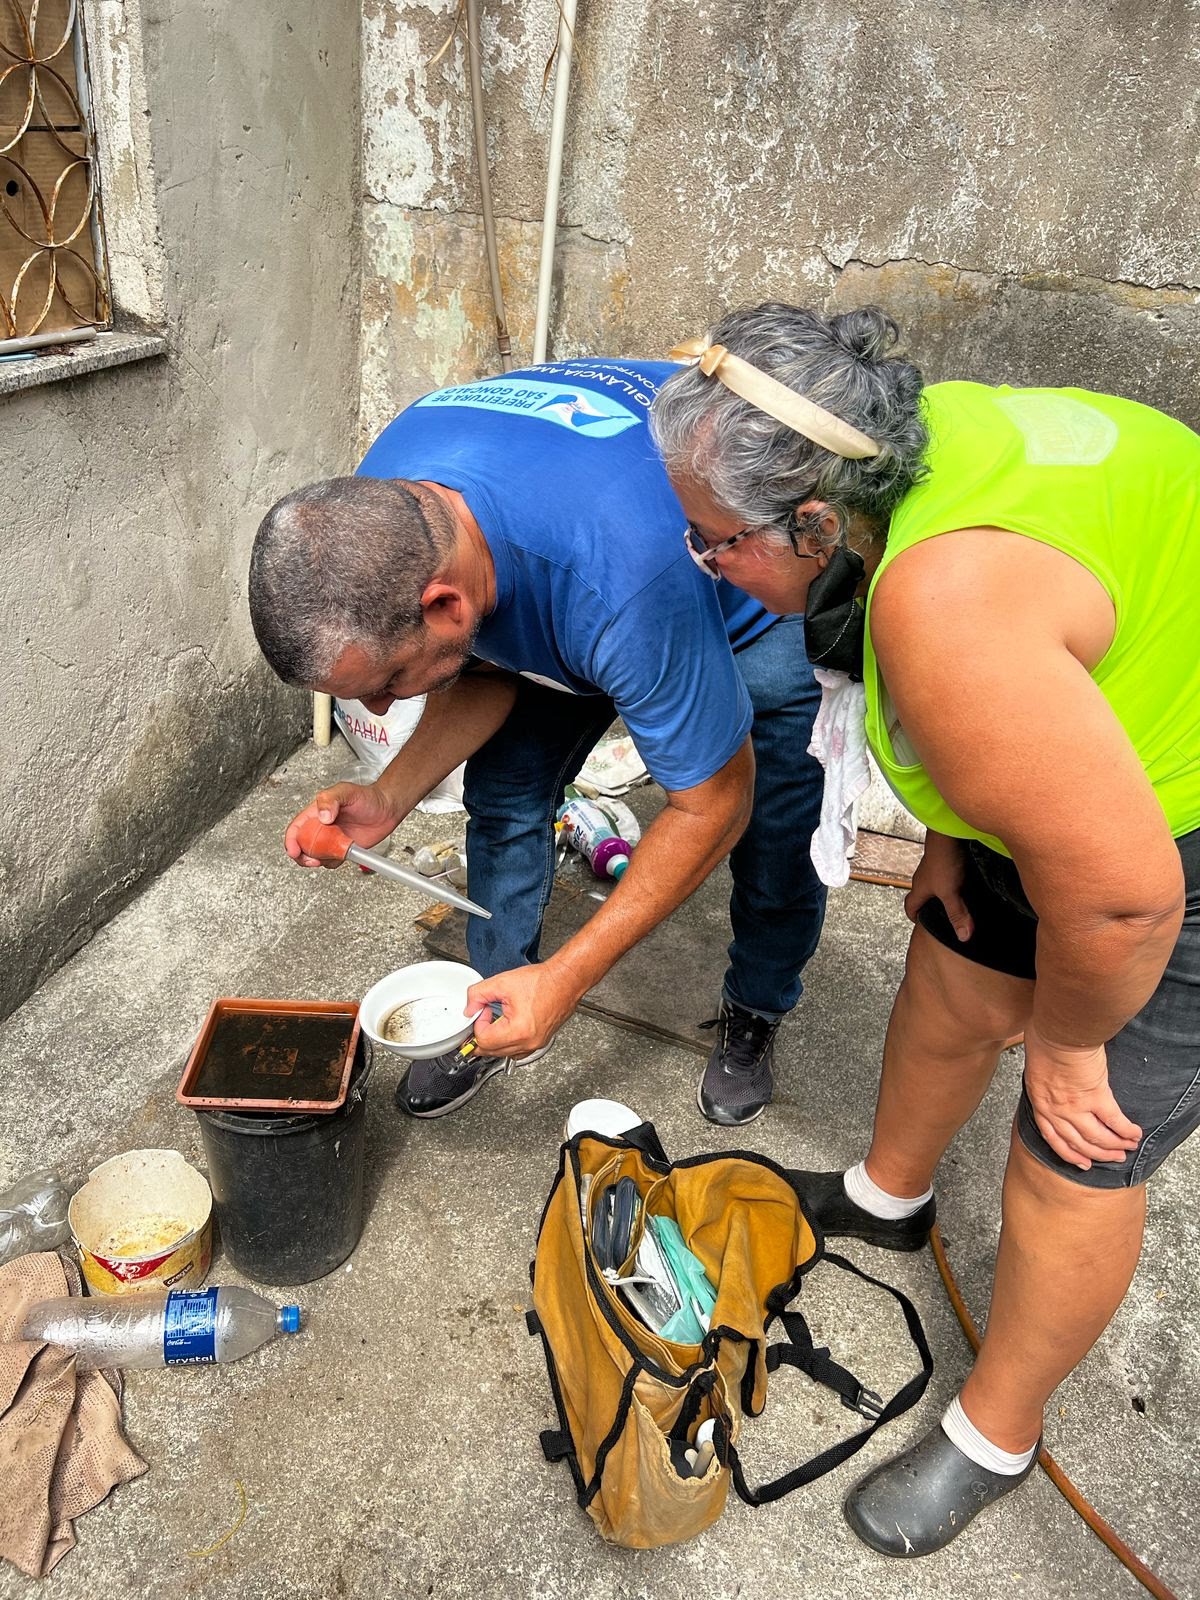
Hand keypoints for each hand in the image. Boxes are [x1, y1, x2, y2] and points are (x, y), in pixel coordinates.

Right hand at [284, 781, 403, 867]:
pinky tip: (343, 854)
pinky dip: (334, 862)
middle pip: (301, 846)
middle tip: (313, 860)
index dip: (291, 841)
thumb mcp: (346, 791)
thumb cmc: (367, 796)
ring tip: (332, 854)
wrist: (387, 808)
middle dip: (303, 856)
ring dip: (319, 860)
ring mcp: (331, 840)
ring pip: (315, 856)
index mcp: (315, 813)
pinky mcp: (342, 849)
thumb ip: (330, 800)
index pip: (296, 829)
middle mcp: (321, 827)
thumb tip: (322, 816)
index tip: (294, 850)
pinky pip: (331, 861)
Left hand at [465, 961, 583, 1057]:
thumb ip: (478, 994)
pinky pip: (515, 1051)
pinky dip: (506, 1042)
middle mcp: (528, 1043)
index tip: (483, 1011)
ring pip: (502, 1054)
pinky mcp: (539, 1043)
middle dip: (482, 1034)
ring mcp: (535, 1045)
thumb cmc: (543, 982)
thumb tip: (469, 1009)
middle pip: (491, 1052)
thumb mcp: (502, 982)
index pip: (483, 1040)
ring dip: (493, 1040)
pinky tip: (505, 1027)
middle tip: (484, 1017)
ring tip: (495, 1020)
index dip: (478, 1024)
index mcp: (518, 1030)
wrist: (565, 981)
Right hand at [905, 831, 972, 940]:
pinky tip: (964, 882)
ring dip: (942, 893)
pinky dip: (952, 880)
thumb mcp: (951, 893)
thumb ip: (957, 914)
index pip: (910, 907)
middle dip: (929, 906)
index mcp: (919, 889)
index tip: (920, 924)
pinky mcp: (945, 859)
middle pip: (921, 896)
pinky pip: (945, 874)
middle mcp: (923, 878)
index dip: (914, 917)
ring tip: (956, 901)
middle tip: (940, 915)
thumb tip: (963, 936)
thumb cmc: (942, 859)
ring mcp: (933, 868)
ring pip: (934, 885)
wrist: (948, 833)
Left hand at [1023, 1026, 1141, 1169]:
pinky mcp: (1095, 1097)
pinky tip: (1134, 1133)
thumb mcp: (1037, 1068)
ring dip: (1115, 1146)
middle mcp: (1055, 1110)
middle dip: (1098, 1154)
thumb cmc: (1046, 1040)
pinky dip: (1126, 1130)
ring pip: (1098, 1137)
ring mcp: (1074, 1107)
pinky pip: (1114, 1121)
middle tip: (1114, 1158)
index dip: (1070, 1154)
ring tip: (1127, 1148)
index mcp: (1040, 1103)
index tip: (1083, 1163)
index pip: (1053, 1138)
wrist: (1058, 1031)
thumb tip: (1058, 1089)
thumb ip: (1047, 1085)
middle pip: (1079, 1143)